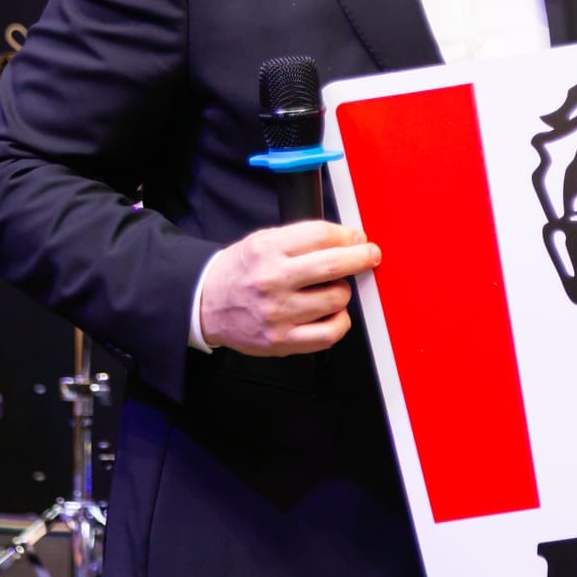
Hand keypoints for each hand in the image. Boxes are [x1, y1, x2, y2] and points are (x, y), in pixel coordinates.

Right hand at [198, 221, 379, 356]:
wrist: (206, 304)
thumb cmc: (242, 271)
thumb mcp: (264, 241)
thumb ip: (304, 238)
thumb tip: (351, 239)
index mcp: (267, 249)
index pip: (321, 235)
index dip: (348, 235)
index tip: (358, 237)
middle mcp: (271, 280)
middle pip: (333, 265)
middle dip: (361, 257)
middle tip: (370, 255)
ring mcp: (277, 313)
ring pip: (336, 298)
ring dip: (343, 291)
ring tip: (331, 288)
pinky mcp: (282, 341)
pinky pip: (330, 333)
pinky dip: (340, 322)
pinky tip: (332, 313)